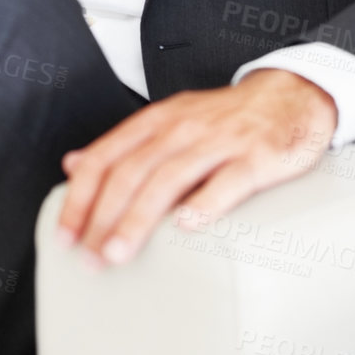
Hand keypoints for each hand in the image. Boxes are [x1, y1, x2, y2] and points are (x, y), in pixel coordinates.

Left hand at [55, 69, 338, 267]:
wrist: (290, 96)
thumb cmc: (224, 119)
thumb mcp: (168, 121)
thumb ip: (122, 145)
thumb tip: (72, 165)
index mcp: (157, 121)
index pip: (106, 158)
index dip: (80, 198)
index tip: (65, 236)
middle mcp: (183, 127)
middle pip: (131, 172)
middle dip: (103, 217)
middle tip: (88, 258)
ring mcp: (220, 140)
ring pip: (170, 178)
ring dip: (138, 218)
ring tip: (118, 252)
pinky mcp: (257, 155)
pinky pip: (229, 179)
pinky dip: (206, 202)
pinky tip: (187, 226)